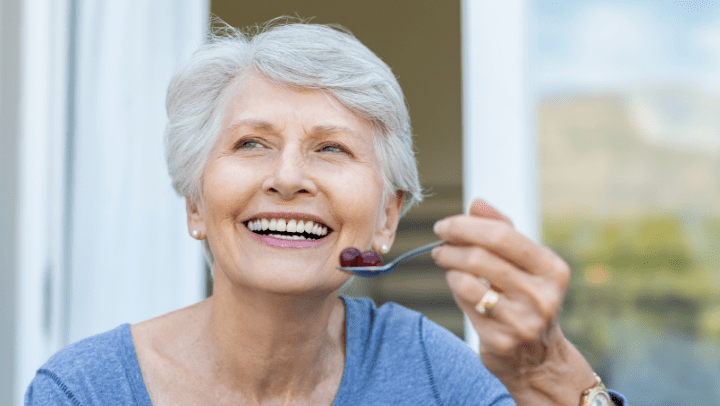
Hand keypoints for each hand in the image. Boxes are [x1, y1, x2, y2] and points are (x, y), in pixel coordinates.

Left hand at [431, 199, 596, 404]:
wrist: (538, 359)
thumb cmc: (526, 297)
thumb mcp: (524, 262)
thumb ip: (502, 229)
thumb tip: (476, 203)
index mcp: (552, 269)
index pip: (502, 235)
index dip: (466, 226)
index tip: (444, 225)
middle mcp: (542, 296)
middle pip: (481, 256)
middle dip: (451, 245)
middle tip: (439, 244)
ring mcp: (522, 321)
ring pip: (467, 280)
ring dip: (449, 267)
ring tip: (445, 262)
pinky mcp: (501, 341)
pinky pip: (465, 303)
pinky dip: (455, 288)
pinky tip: (458, 285)